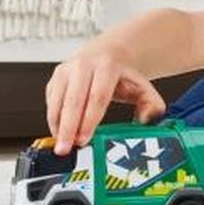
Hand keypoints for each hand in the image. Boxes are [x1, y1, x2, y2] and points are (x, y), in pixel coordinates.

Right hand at [46, 48, 164, 154]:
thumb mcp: (142, 88)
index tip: (84, 139)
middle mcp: (83, 66)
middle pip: (73, 100)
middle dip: (68, 127)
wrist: (106, 56)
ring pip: (57, 102)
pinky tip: (60, 135)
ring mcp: (66, 71)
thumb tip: (146, 120)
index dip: (89, 120)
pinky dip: (54, 121)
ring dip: (58, 127)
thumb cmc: (122, 77)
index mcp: (107, 67)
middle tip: (66, 149)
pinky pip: (51, 103)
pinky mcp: (54, 79)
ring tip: (62, 147)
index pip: (97, 96)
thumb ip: (151, 105)